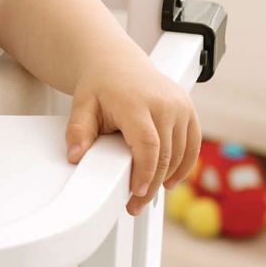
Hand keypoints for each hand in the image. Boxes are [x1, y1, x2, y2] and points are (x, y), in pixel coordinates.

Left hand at [65, 54, 200, 215]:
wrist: (117, 62)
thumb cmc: (100, 85)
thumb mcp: (82, 105)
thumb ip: (78, 130)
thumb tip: (74, 156)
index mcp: (135, 101)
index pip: (147, 144)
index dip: (145, 173)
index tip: (136, 193)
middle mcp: (162, 102)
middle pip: (165, 155)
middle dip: (151, 184)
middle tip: (135, 203)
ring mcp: (179, 105)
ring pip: (180, 154)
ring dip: (166, 178)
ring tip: (146, 192)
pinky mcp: (189, 109)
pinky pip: (192, 146)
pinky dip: (182, 166)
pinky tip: (168, 179)